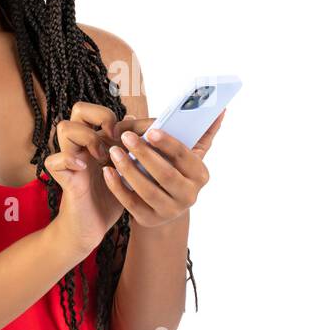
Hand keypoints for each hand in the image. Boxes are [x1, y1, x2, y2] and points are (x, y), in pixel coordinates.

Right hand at [44, 102, 129, 254]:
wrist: (92, 227)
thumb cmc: (111, 198)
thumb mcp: (128, 172)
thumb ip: (134, 151)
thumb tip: (146, 128)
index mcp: (96, 141)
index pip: (99, 111)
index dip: (116, 115)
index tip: (136, 132)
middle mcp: (81, 146)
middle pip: (79, 109)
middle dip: (100, 116)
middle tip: (115, 136)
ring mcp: (70, 160)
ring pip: (64, 127)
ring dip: (87, 137)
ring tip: (103, 156)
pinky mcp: (63, 177)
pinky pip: (53, 160)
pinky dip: (69, 160)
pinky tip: (84, 168)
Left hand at [101, 109, 225, 227]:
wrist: (165, 206)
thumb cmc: (176, 170)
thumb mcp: (190, 155)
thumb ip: (204, 133)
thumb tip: (221, 110)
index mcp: (200, 175)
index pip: (185, 157)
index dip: (168, 144)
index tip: (151, 130)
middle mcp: (189, 195)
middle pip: (166, 174)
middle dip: (145, 154)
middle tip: (126, 136)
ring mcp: (170, 210)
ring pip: (147, 190)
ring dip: (128, 169)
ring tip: (114, 151)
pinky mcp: (149, 219)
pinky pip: (131, 203)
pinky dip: (117, 187)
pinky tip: (107, 171)